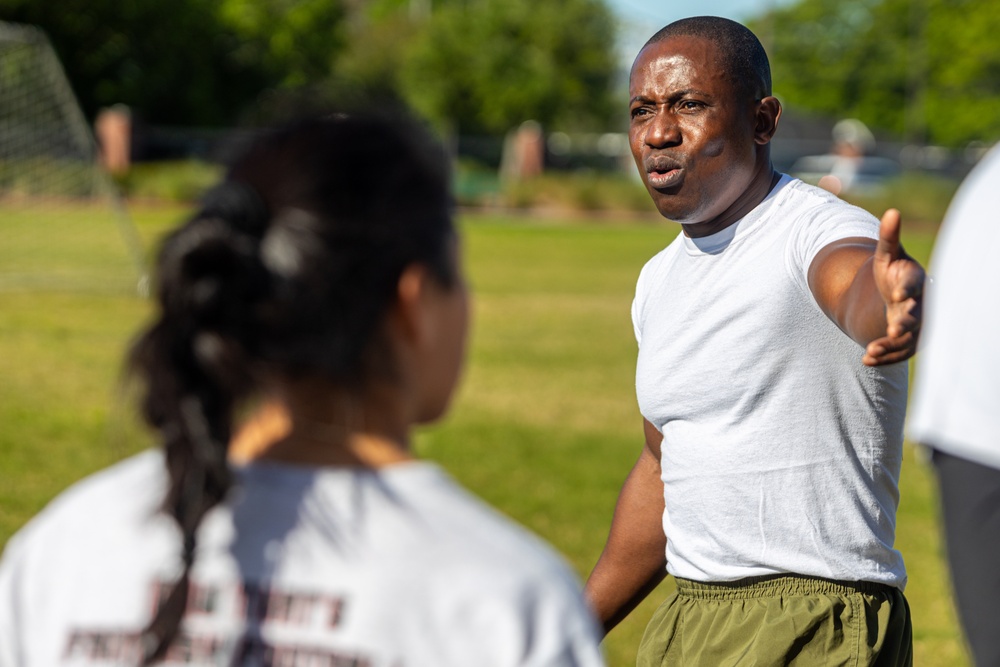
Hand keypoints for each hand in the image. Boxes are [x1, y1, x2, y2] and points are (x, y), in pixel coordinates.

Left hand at [864, 209, 923, 365]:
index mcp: (916, 279)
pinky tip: (867, 359)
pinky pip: (900, 351)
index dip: (908, 288)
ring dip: (891, 344)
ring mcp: (916, 323)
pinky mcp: (909, 339)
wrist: (894, 293)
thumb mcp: (887, 254)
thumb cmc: (892, 271)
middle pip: (917, 313)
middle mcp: (920, 303)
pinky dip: (885, 356)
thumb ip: (889, 237)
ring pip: (908, 337)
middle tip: (895, 328)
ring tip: (871, 351)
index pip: (916, 283)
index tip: (897, 294)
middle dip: (907, 321)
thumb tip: (892, 212)